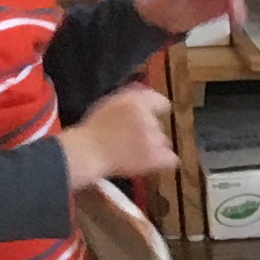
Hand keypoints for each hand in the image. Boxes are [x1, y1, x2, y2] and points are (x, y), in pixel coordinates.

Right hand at [61, 84, 177, 187]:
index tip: (149, 116)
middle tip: (130, 139)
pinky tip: (149, 163)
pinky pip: (171, 159)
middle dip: (149, 131)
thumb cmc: (92, 129)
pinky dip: (163, 161)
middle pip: (158, 125)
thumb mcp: (110, 104)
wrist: (88, 152)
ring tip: (133, 152)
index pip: (161, 102)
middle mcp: (148, 117)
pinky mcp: (156, 158)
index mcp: (136, 101)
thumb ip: (130, 100)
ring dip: (153, 146)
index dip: (155, 110)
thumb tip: (143, 96)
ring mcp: (153, 138)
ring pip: (163, 142)